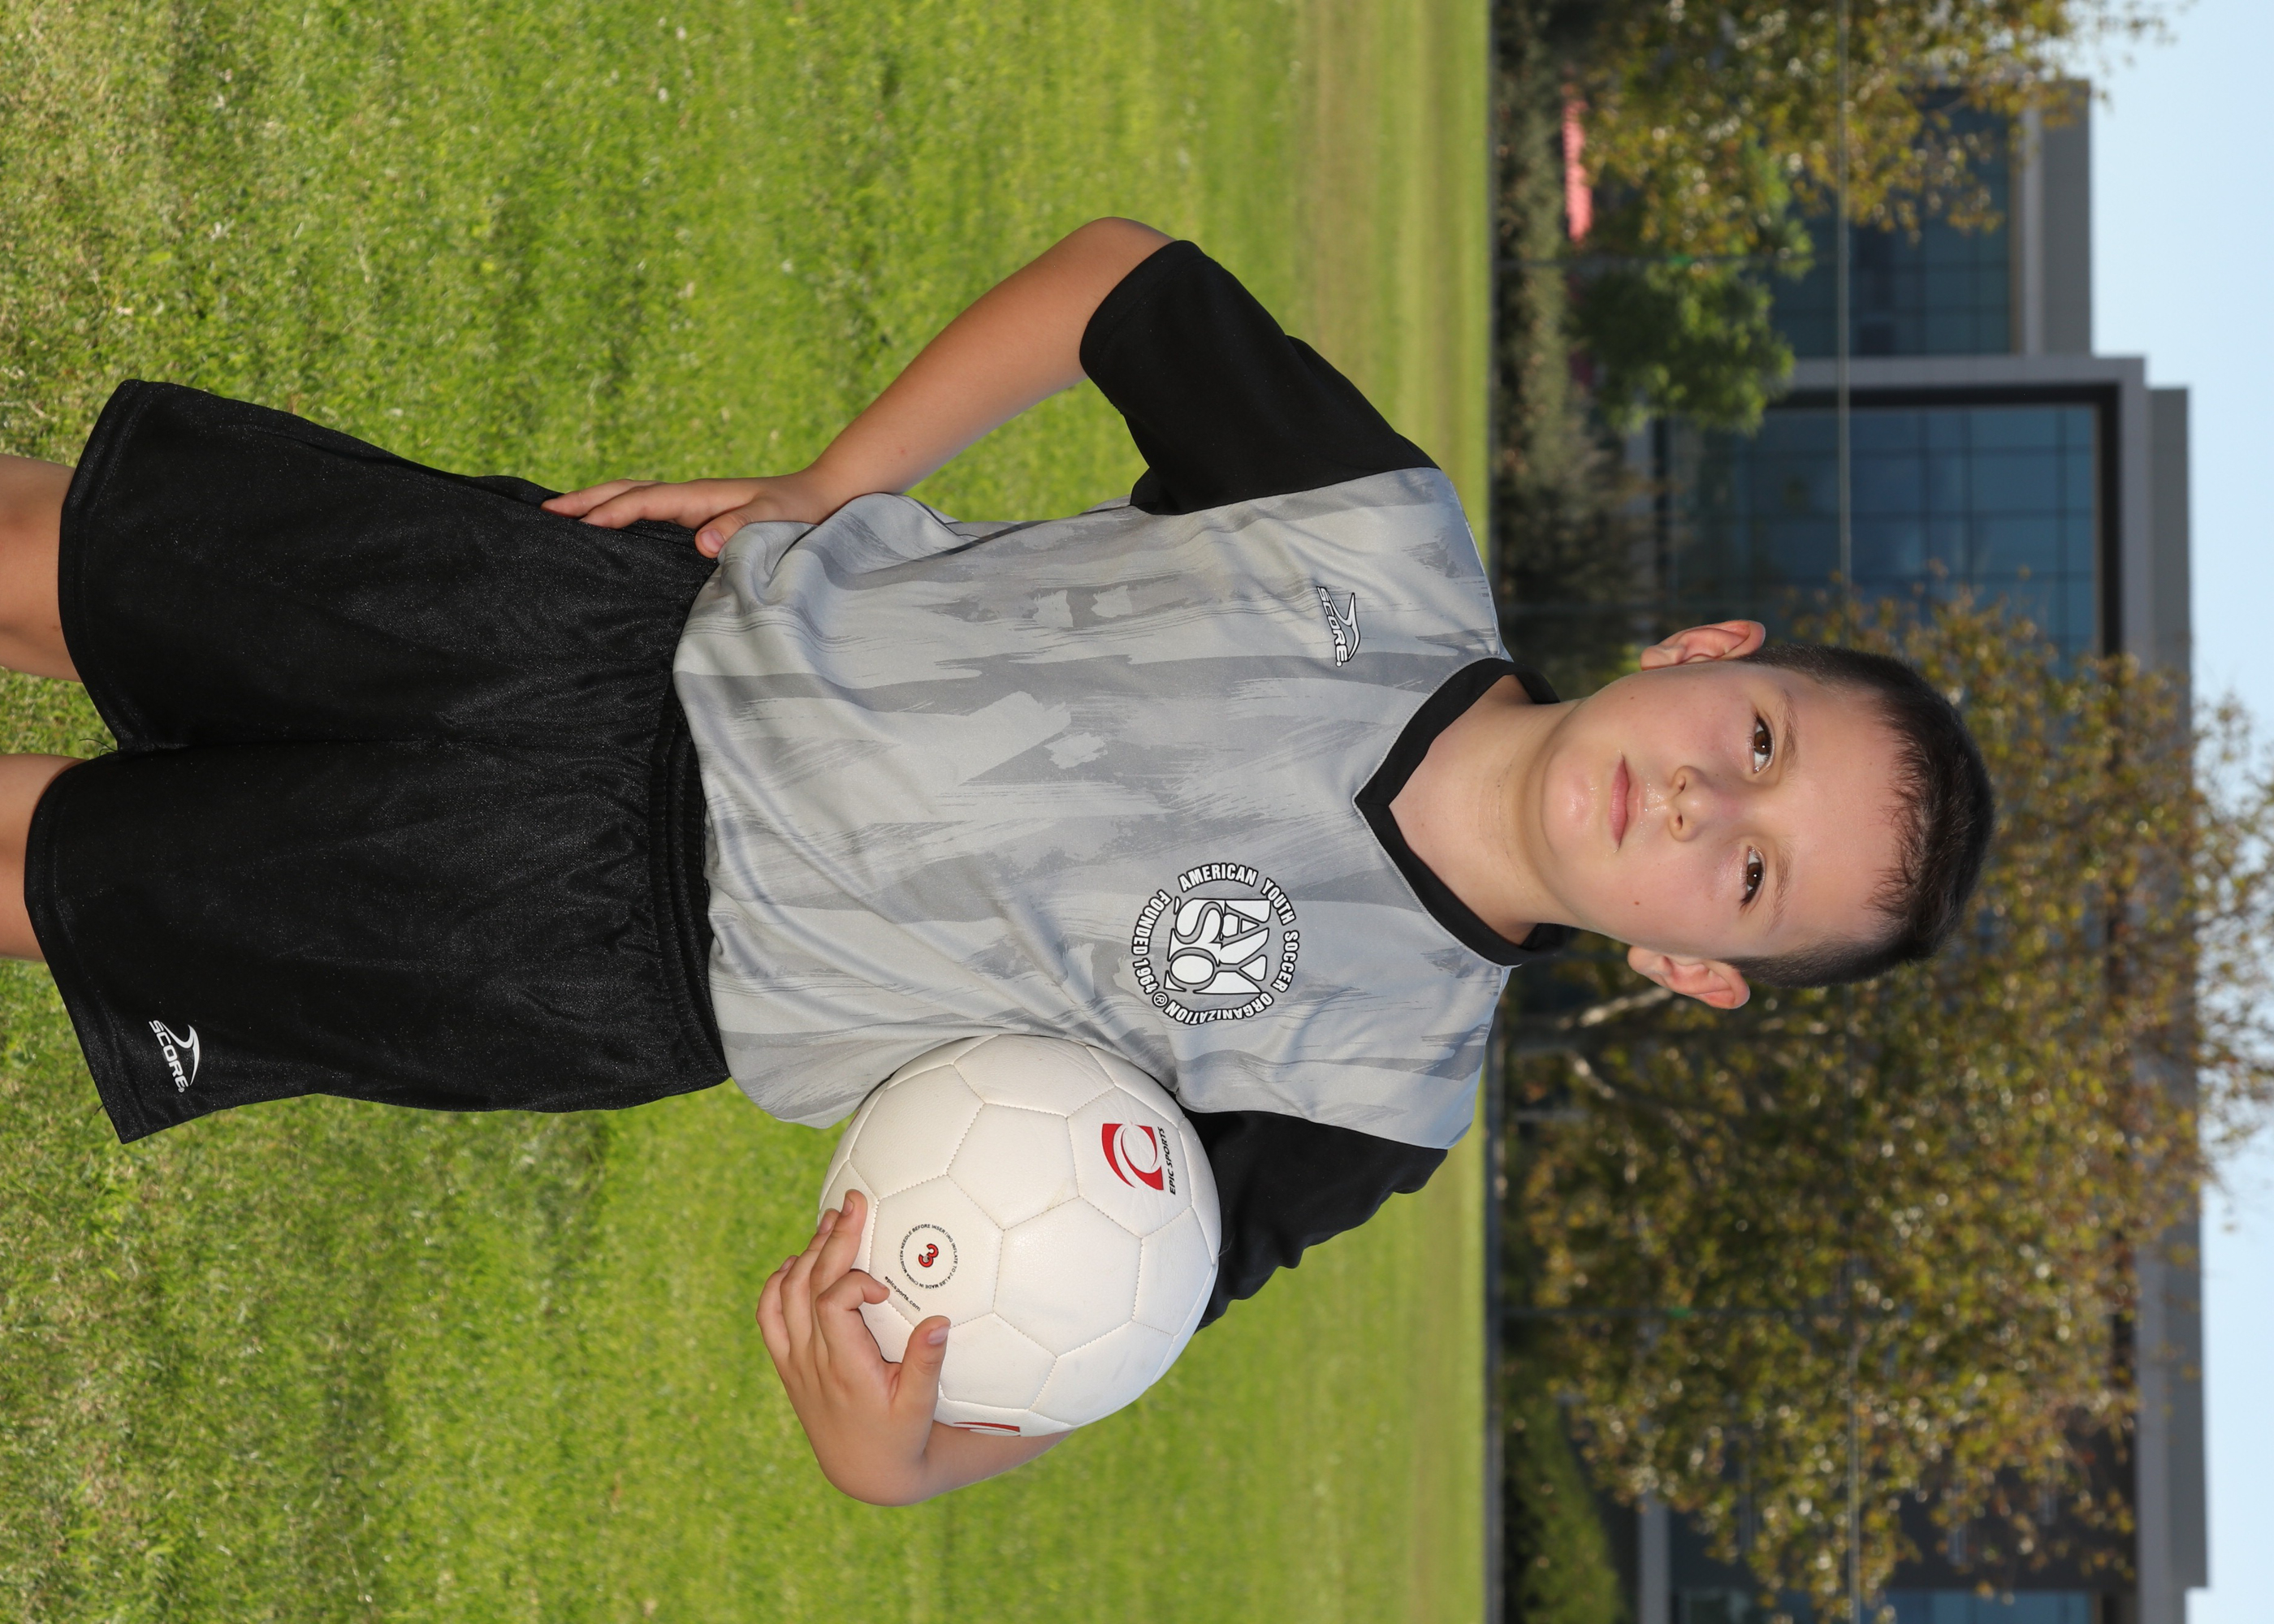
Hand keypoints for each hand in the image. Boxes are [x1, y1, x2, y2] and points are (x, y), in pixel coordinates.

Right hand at [541, 467, 850, 556]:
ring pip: (632, 500)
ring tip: (558, 522)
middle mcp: (689, 499)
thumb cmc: (803, 513)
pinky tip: (608, 538)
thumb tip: (703, 540)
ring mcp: (691, 508)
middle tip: (541, 514)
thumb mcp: (775, 520)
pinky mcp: (698, 521)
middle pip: (624, 491)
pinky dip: (619, 518)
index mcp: (699, 497)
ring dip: (596, 506)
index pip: (641, 502)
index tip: (572, 526)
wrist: (825, 498)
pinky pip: (648, 516)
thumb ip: (742, 527)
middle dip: (584, 501)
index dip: (607, 513)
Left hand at [757, 1189, 1066, 1503]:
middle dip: (832, 1240)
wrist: (863, 1471)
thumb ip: (926, 1364)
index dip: (853, 1282)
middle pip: (807, 1286)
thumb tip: (940, 1322)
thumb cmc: (901, 1436)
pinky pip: (768, 1316)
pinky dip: (778, 1282)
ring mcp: (794, 1362)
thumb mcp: (921, 1406)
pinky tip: (801, 1260)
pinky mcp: (787, 1364)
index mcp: (845, 1369)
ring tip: (832, 1221)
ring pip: (785, 1294)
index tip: (882, 1286)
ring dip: (808, 1253)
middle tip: (853, 1204)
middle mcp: (812, 1362)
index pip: (832, 1304)